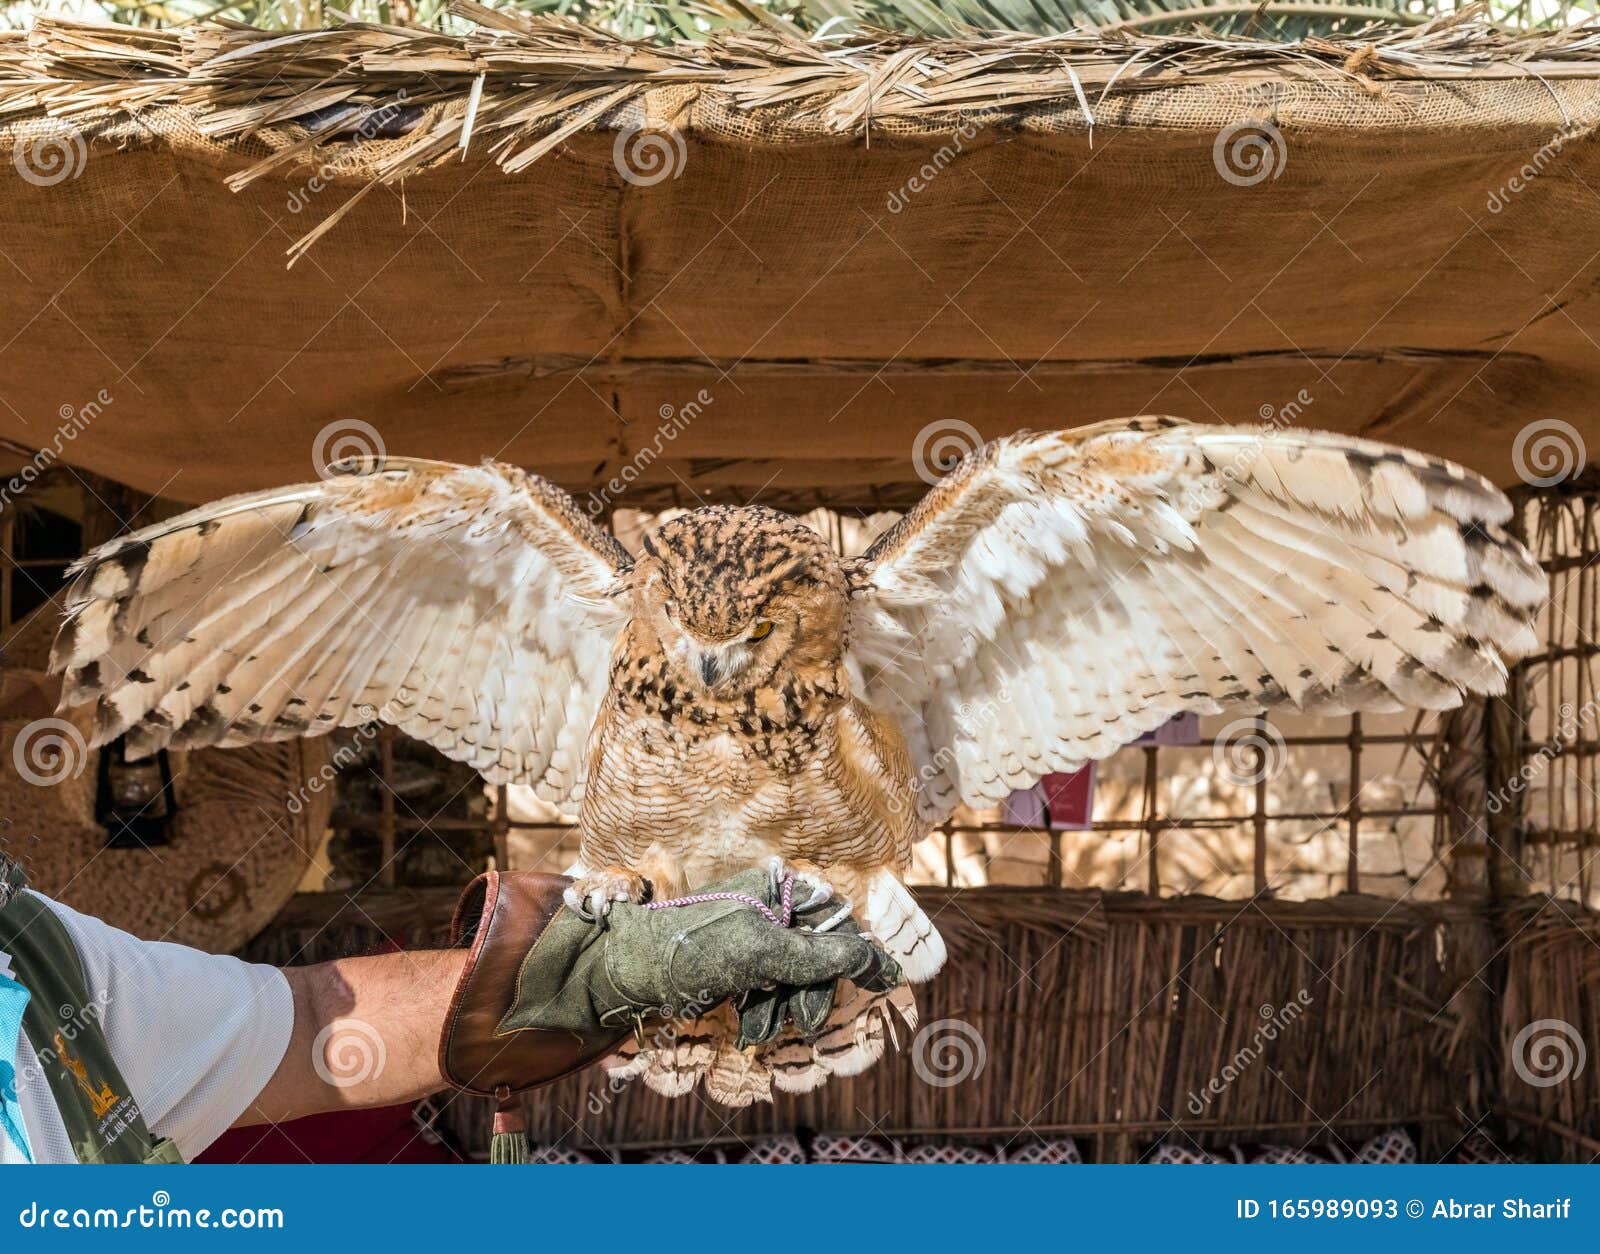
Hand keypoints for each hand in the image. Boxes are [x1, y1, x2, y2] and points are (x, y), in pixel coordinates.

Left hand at [498, 868, 898, 1038]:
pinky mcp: (735, 969)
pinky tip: (747, 1025)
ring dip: (786, 1008)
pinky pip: (771, 994)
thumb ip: (825, 957)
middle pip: (822, 953)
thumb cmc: (681, 951)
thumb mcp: (761, 953)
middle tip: (801, 1019)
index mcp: (777, 885)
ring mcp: (751, 939)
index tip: (878, 985)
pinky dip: (765, 1014)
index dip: (855, 953)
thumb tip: (882, 961)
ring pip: (798, 980)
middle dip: (812, 990)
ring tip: (758, 1023)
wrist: (612, 974)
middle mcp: (768, 906)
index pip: (839, 916)